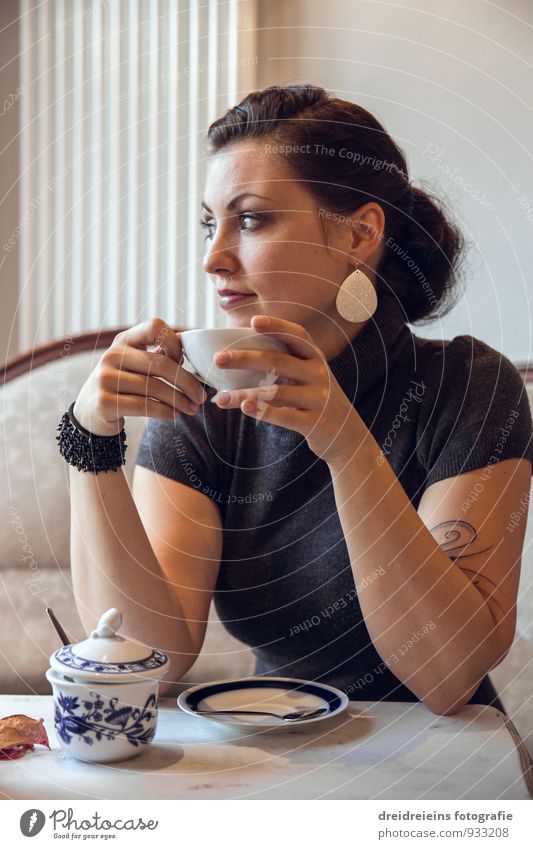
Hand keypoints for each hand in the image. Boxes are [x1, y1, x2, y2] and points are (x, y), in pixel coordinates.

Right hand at [73, 317, 207, 435]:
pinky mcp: (104, 401)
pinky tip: (174, 414)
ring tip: (192, 409)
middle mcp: (112, 355)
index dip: (175, 343)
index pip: (155, 326)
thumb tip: (194, 354)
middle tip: (201, 397)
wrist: (90, 412)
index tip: (184, 362)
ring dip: (179, 400)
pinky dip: (164, 411)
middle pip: (160, 363)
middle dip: (187, 382)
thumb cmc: (123, 386)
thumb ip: (158, 357)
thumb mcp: (135, 365)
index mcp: (124, 340)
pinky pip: (143, 405)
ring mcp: (105, 378)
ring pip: (154, 387)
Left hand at [212, 314, 358, 464]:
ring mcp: (319, 398)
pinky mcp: (315, 422)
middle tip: (218, 359)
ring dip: (244, 394)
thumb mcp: (307, 376)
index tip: (253, 321)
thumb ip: (284, 364)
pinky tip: (244, 408)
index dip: (276, 326)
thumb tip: (237, 354)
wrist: (347, 435)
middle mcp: (319, 374)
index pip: (297, 335)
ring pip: (276, 392)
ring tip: (220, 398)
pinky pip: (285, 415)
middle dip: (245, 359)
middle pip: (278, 361)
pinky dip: (263, 411)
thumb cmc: (315, 400)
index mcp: (315, 357)